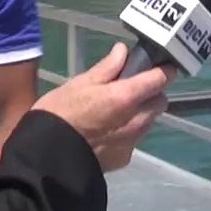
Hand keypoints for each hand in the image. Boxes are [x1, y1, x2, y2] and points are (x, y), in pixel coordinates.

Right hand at [34, 42, 174, 171]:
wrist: (47, 157)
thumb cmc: (59, 113)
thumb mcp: (79, 83)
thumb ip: (107, 67)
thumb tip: (123, 51)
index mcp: (126, 96)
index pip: (161, 79)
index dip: (163, 70)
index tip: (158, 66)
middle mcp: (137, 120)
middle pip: (160, 102)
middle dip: (151, 94)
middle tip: (131, 90)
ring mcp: (132, 142)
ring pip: (149, 122)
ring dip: (141, 114)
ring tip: (116, 113)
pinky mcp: (124, 159)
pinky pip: (134, 141)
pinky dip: (127, 134)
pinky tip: (106, 135)